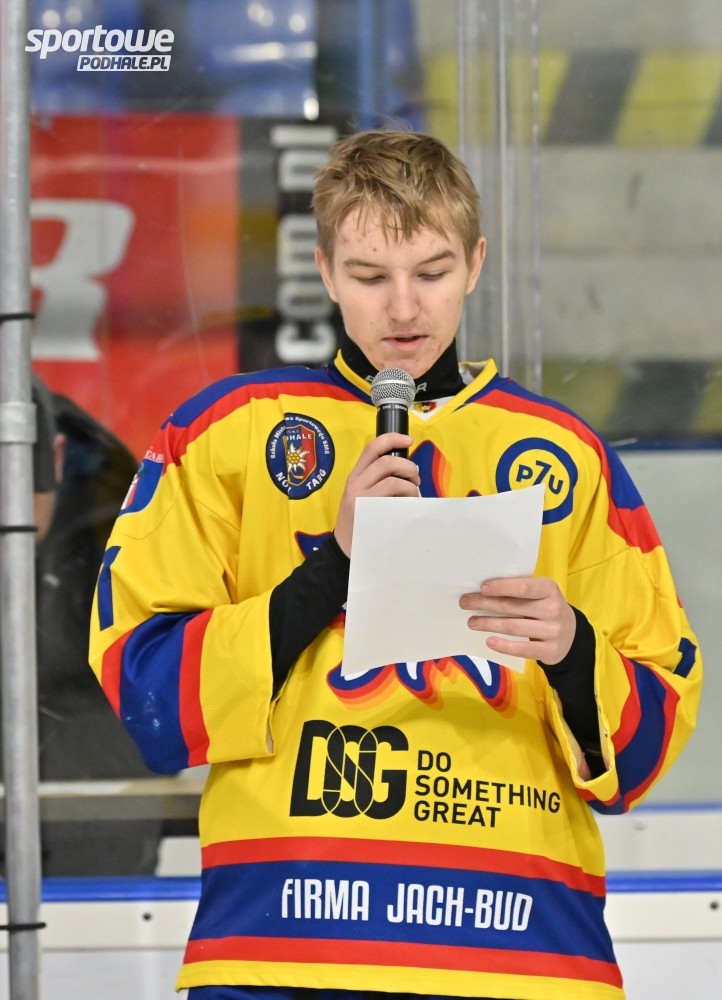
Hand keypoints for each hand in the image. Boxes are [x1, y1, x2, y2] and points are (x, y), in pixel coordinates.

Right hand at [334, 433, 418, 556]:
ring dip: (410, 485)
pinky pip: (394, 500)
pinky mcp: (368, 512)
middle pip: (386, 461)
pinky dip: (407, 500)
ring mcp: (361, 498)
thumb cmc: (359, 521)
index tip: (409, 440)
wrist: (343, 549)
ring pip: (393, 480)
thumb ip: (377, 481)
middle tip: (416, 478)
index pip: (372, 447)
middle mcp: (355, 483)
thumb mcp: (361, 496)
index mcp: (355, 476)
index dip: (392, 438)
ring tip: (413, 494)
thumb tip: (407, 470)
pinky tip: (408, 508)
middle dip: (408, 466)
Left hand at [459, 576, 576, 664]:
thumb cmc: (546, 608)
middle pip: (512, 606)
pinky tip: (489, 641)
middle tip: (465, 603)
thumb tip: (484, 589)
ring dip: (488, 624)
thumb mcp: (541, 594)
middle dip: (485, 604)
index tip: (481, 588)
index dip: (501, 587)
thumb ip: (521, 590)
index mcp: (549, 589)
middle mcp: (552, 609)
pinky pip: (521, 649)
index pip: (523, 587)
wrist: (571, 635)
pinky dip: (503, 645)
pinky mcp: (549, 650)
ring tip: (472, 622)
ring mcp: (552, 631)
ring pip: (513, 627)